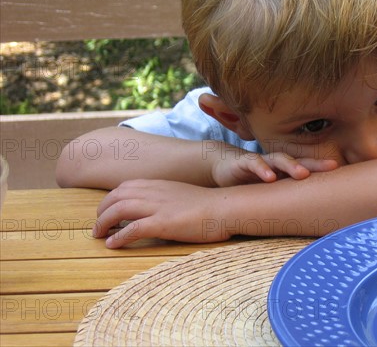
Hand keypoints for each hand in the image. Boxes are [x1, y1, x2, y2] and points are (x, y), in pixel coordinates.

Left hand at [93, 179, 228, 247]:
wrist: (224, 208)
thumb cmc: (209, 205)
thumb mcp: (183, 195)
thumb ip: (166, 199)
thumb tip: (156, 210)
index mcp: (159, 185)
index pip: (125, 187)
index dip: (110, 200)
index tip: (106, 212)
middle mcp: (154, 192)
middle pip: (116, 197)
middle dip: (101, 212)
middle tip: (97, 227)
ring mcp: (158, 207)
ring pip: (118, 210)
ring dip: (103, 223)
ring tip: (98, 236)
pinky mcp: (163, 223)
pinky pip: (133, 229)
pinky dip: (118, 237)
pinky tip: (113, 245)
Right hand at [211, 148, 337, 186]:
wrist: (224, 168)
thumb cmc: (253, 182)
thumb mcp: (273, 192)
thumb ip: (289, 198)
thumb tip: (314, 215)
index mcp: (286, 170)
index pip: (309, 168)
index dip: (325, 169)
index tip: (343, 173)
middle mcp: (277, 163)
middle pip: (300, 161)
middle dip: (315, 164)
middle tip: (331, 167)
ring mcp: (262, 161)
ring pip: (279, 159)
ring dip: (291, 165)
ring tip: (302, 174)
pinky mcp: (244, 163)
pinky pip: (254, 163)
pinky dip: (262, 169)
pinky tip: (270, 177)